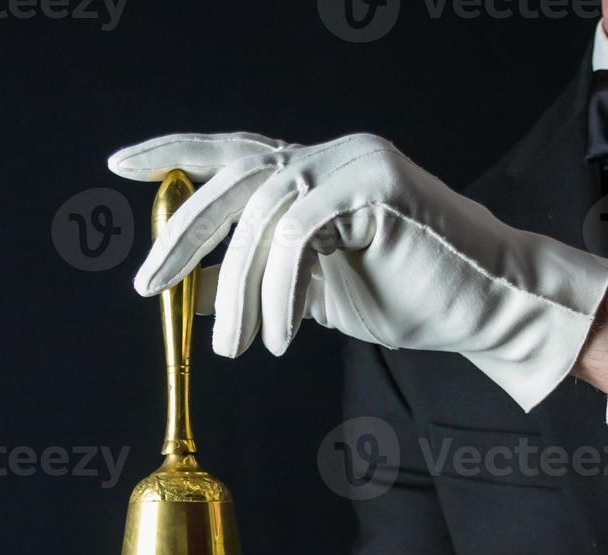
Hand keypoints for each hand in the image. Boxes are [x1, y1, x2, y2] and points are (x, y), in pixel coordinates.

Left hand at [108, 132, 607, 410]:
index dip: (174, 154)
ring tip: (235, 349)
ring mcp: (353, 160)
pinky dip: (281, 291)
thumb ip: (260, 277)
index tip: (120, 166)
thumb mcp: (312, 291)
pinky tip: (284, 337)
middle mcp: (327, 153)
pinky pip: (299, 233)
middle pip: (232, 179)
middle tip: (146, 286)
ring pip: (262, 213)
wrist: (487, 306)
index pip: (231, 152)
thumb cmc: (408, 296)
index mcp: (311, 171)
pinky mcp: (376, 183)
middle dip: (182, 235)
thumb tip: (196, 290)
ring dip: (238, 290)